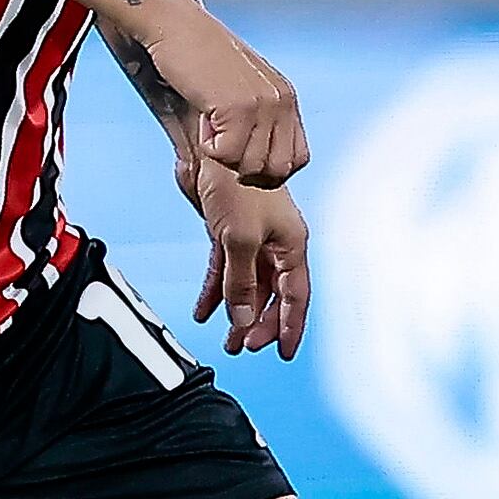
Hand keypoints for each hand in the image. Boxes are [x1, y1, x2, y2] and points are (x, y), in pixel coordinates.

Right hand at [132, 10, 306, 187]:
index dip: (267, 168)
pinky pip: (225, 154)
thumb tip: (260, 162)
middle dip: (245, 167)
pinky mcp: (238, 106)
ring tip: (210, 122)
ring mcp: (263, 104)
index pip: (297, 159)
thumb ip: (261, 118)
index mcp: (287, 98)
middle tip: (221, 140)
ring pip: (250, 166)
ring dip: (223, 154)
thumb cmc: (201, 55)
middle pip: (276, 169)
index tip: (240, 153)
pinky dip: (207, 145)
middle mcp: (282, 101)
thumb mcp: (245, 87)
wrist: (176, 26)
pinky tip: (202, 117)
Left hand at [183, 160, 311, 357]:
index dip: (290, 326)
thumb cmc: (236, 182)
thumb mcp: (239, 240)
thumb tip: (243, 320)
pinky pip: (224, 270)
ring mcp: (252, 237)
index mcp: (291, 243)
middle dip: (259, 323)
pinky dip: (214, 290)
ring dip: (236, 312)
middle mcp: (276, 242)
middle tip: (243, 347)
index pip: (295, 296)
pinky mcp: (228, 231)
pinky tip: (203, 310)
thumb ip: (241, 283)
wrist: (210, 146)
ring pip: (247, 285)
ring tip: (226, 339)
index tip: (282, 352)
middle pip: (272, 294)